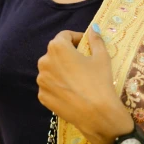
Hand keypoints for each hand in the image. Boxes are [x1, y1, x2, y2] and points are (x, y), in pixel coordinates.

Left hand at [37, 26, 133, 143]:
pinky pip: (49, 86)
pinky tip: (72, 92)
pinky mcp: (42, 97)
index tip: (85, 44)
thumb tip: (93, 29)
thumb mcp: (102, 57)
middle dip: (67, 54)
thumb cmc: (100, 81)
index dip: (76, 38)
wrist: (96, 114)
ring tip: (77, 79)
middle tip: (83, 63)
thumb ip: (95, 40)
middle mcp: (44, 62)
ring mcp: (41, 81)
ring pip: (51, 70)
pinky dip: (58, 86)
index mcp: (57, 48)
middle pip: (55, 53)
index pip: (64, 36)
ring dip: (61, 70)